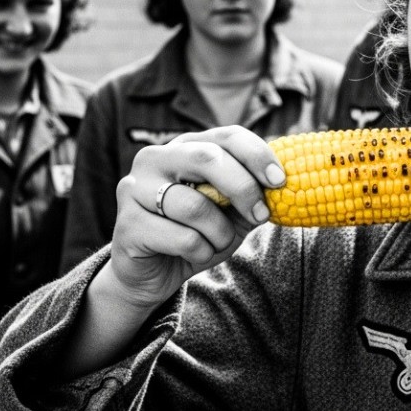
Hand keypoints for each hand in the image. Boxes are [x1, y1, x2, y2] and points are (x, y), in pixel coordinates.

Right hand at [107, 126, 284, 308]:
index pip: (226, 136)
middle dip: (243, 188)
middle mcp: (154, 159)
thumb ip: (252, 195)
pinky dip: (201, 251)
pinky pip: (182, 238)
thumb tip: (285, 184)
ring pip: (195, 206)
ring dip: (220, 232)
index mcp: (184, 147)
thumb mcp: (232, 214)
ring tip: (217, 242)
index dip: (257, 155)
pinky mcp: (126, 224)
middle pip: (208, 158)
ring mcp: (134, 189)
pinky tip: (194, 254)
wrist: (152, 274)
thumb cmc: (196, 235)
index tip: (280, 180)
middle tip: (261, 214)